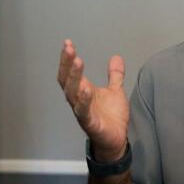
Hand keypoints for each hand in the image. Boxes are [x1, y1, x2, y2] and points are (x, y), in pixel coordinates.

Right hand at [57, 40, 128, 161]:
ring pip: (72, 93)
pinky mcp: (90, 123)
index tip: (68, 43)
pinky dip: (83, 100)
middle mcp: (78, 100)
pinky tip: (85, 89)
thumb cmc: (111, 117)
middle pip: (67, 80)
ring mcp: (82, 111)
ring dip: (74, 77)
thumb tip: (116, 57)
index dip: (67, 59)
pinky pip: (83, 111)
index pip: (70, 72)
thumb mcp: (115, 91)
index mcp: (82, 91)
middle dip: (67, 64)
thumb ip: (115, 75)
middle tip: (69, 49)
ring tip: (78, 62)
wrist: (117, 140)